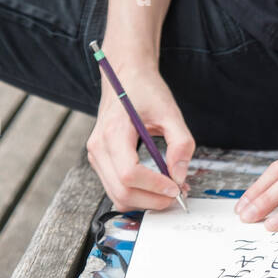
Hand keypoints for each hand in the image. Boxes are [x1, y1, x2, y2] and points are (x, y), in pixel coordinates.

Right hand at [87, 59, 194, 212]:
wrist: (126, 76)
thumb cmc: (144, 90)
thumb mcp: (170, 111)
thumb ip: (181, 143)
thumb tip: (179, 175)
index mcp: (113, 131)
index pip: (129, 173)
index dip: (154, 186)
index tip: (176, 186)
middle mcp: (98, 146)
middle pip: (121, 191)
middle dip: (152, 199)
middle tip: (178, 194)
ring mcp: (96, 155)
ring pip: (117, 196)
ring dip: (145, 201)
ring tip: (169, 190)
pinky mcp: (100, 160)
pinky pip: (115, 188)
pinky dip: (136, 194)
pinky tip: (155, 186)